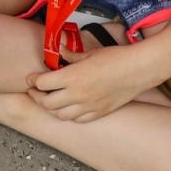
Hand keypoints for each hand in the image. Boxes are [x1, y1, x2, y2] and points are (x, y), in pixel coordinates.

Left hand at [25, 43, 157, 123]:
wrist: (139, 69)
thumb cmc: (116, 57)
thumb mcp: (89, 53)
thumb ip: (70, 55)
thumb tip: (58, 50)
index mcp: (72, 77)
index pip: (42, 83)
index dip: (33, 81)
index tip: (31, 79)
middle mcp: (77, 95)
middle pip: (47, 102)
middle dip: (37, 96)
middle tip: (36, 91)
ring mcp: (89, 106)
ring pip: (60, 115)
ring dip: (51, 108)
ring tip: (50, 101)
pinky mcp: (100, 112)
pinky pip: (78, 119)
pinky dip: (69, 115)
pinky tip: (69, 108)